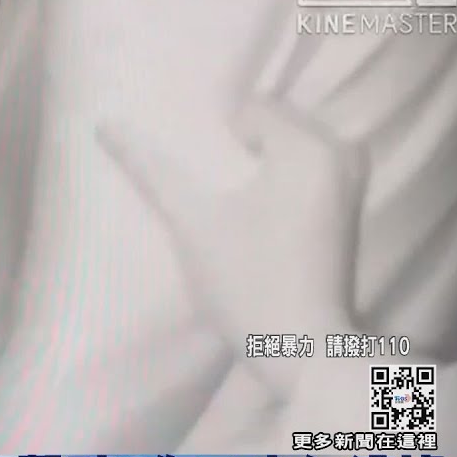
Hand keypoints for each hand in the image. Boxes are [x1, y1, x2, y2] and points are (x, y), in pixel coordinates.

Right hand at [99, 102, 367, 381]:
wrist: (300, 347)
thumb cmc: (246, 280)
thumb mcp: (191, 221)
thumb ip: (151, 169)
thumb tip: (104, 124)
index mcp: (308, 147)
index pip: (251, 109)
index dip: (218, 138)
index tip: (206, 178)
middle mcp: (342, 153)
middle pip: (274, 124)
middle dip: (241, 149)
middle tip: (215, 192)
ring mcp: (352, 183)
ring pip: (290, 148)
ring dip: (259, 167)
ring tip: (233, 206)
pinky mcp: (349, 209)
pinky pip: (308, 171)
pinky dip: (280, 183)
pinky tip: (256, 219)